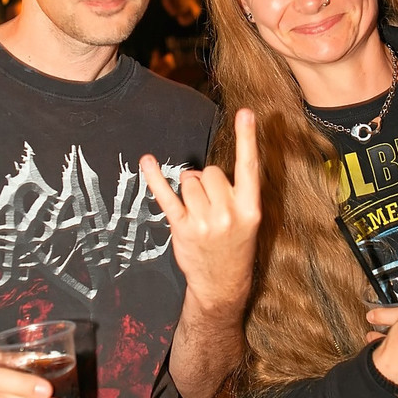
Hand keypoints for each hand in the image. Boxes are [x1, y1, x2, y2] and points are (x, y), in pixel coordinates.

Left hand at [139, 108, 260, 397]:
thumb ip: (232, 193)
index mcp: (250, 208)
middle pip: (210, 172)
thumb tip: (201, 172)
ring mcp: (205, 221)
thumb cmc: (234, 247)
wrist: (222, 284)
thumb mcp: (247, 221)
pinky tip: (147, 161)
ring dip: (189, 190)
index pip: (249, 166)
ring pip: (189, 181)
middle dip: (206, 182)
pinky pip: (167, 196)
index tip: (245, 112)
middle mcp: (228, 212)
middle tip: (211, 206)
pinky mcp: (183, 227)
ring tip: (198, 212)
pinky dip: (155, 178)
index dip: (247, 138)